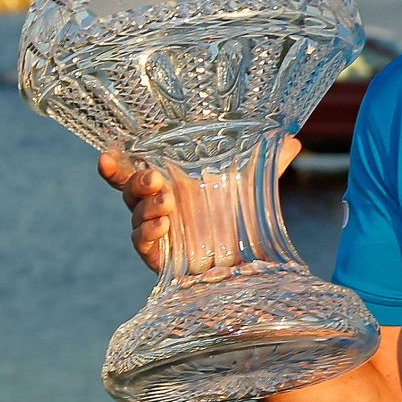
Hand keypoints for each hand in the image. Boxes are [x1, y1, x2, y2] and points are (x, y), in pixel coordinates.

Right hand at [97, 137, 303, 272]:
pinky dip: (149, 233)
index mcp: (170, 184)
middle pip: (129, 190)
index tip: (107, 155)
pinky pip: (142, 243)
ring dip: (147, 207)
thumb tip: (295, 141)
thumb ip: (269, 163)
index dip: (115, 163)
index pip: (133, 170)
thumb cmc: (236, 216)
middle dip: (135, 181)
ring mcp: (156, 231)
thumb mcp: (252, 186)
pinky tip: (163, 227)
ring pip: (136, 216)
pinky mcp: (159, 256)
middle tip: (154, 178)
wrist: (245, 261)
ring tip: (166, 203)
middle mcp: (157, 206)